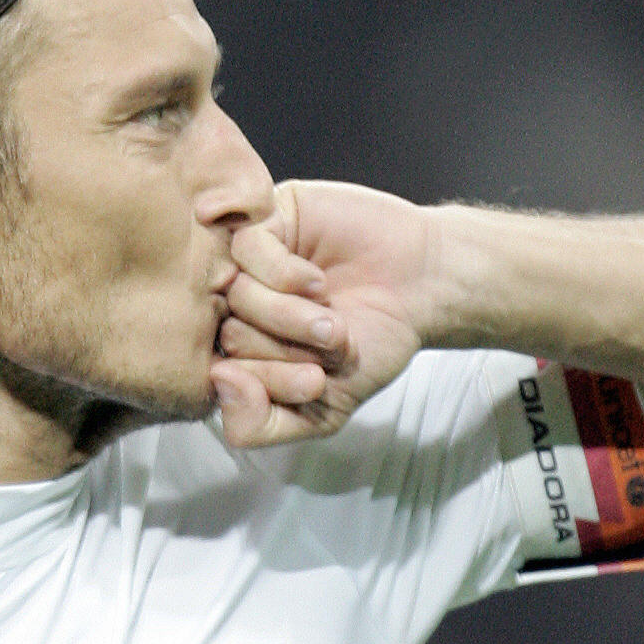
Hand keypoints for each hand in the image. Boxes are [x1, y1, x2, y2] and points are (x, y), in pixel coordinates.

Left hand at [209, 181, 433, 446]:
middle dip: (283, 350)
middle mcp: (239, 306)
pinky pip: (246, 250)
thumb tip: (218, 379)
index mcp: (244, 351)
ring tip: (330, 318)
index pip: (221, 379)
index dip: (267, 387)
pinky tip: (317, 282)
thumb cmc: (375, 343)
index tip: (317, 384)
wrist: (425, 287)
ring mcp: (249, 262)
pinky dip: (286, 275)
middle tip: (331, 341)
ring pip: (235, 295)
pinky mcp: (266, 219)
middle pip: (227, 335)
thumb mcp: (321, 411)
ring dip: (288, 316)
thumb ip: (259, 425)